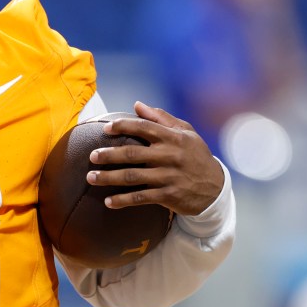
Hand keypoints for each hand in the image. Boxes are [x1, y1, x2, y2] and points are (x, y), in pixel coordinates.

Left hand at [86, 101, 224, 215]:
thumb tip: (137, 104)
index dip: (123, 126)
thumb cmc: (195, 155)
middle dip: (108, 155)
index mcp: (172, 138)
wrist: (216, 187)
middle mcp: (169, 156)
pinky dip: (123, 200)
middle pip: (132, 153)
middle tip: (91, 156)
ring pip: (132, 176)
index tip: (105, 129)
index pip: (144, 127)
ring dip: (109, 178)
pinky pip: (141, 198)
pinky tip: (108, 202)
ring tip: (91, 177)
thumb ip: (161, 118)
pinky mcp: (168, 195)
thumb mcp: (186, 133)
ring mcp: (168, 176)